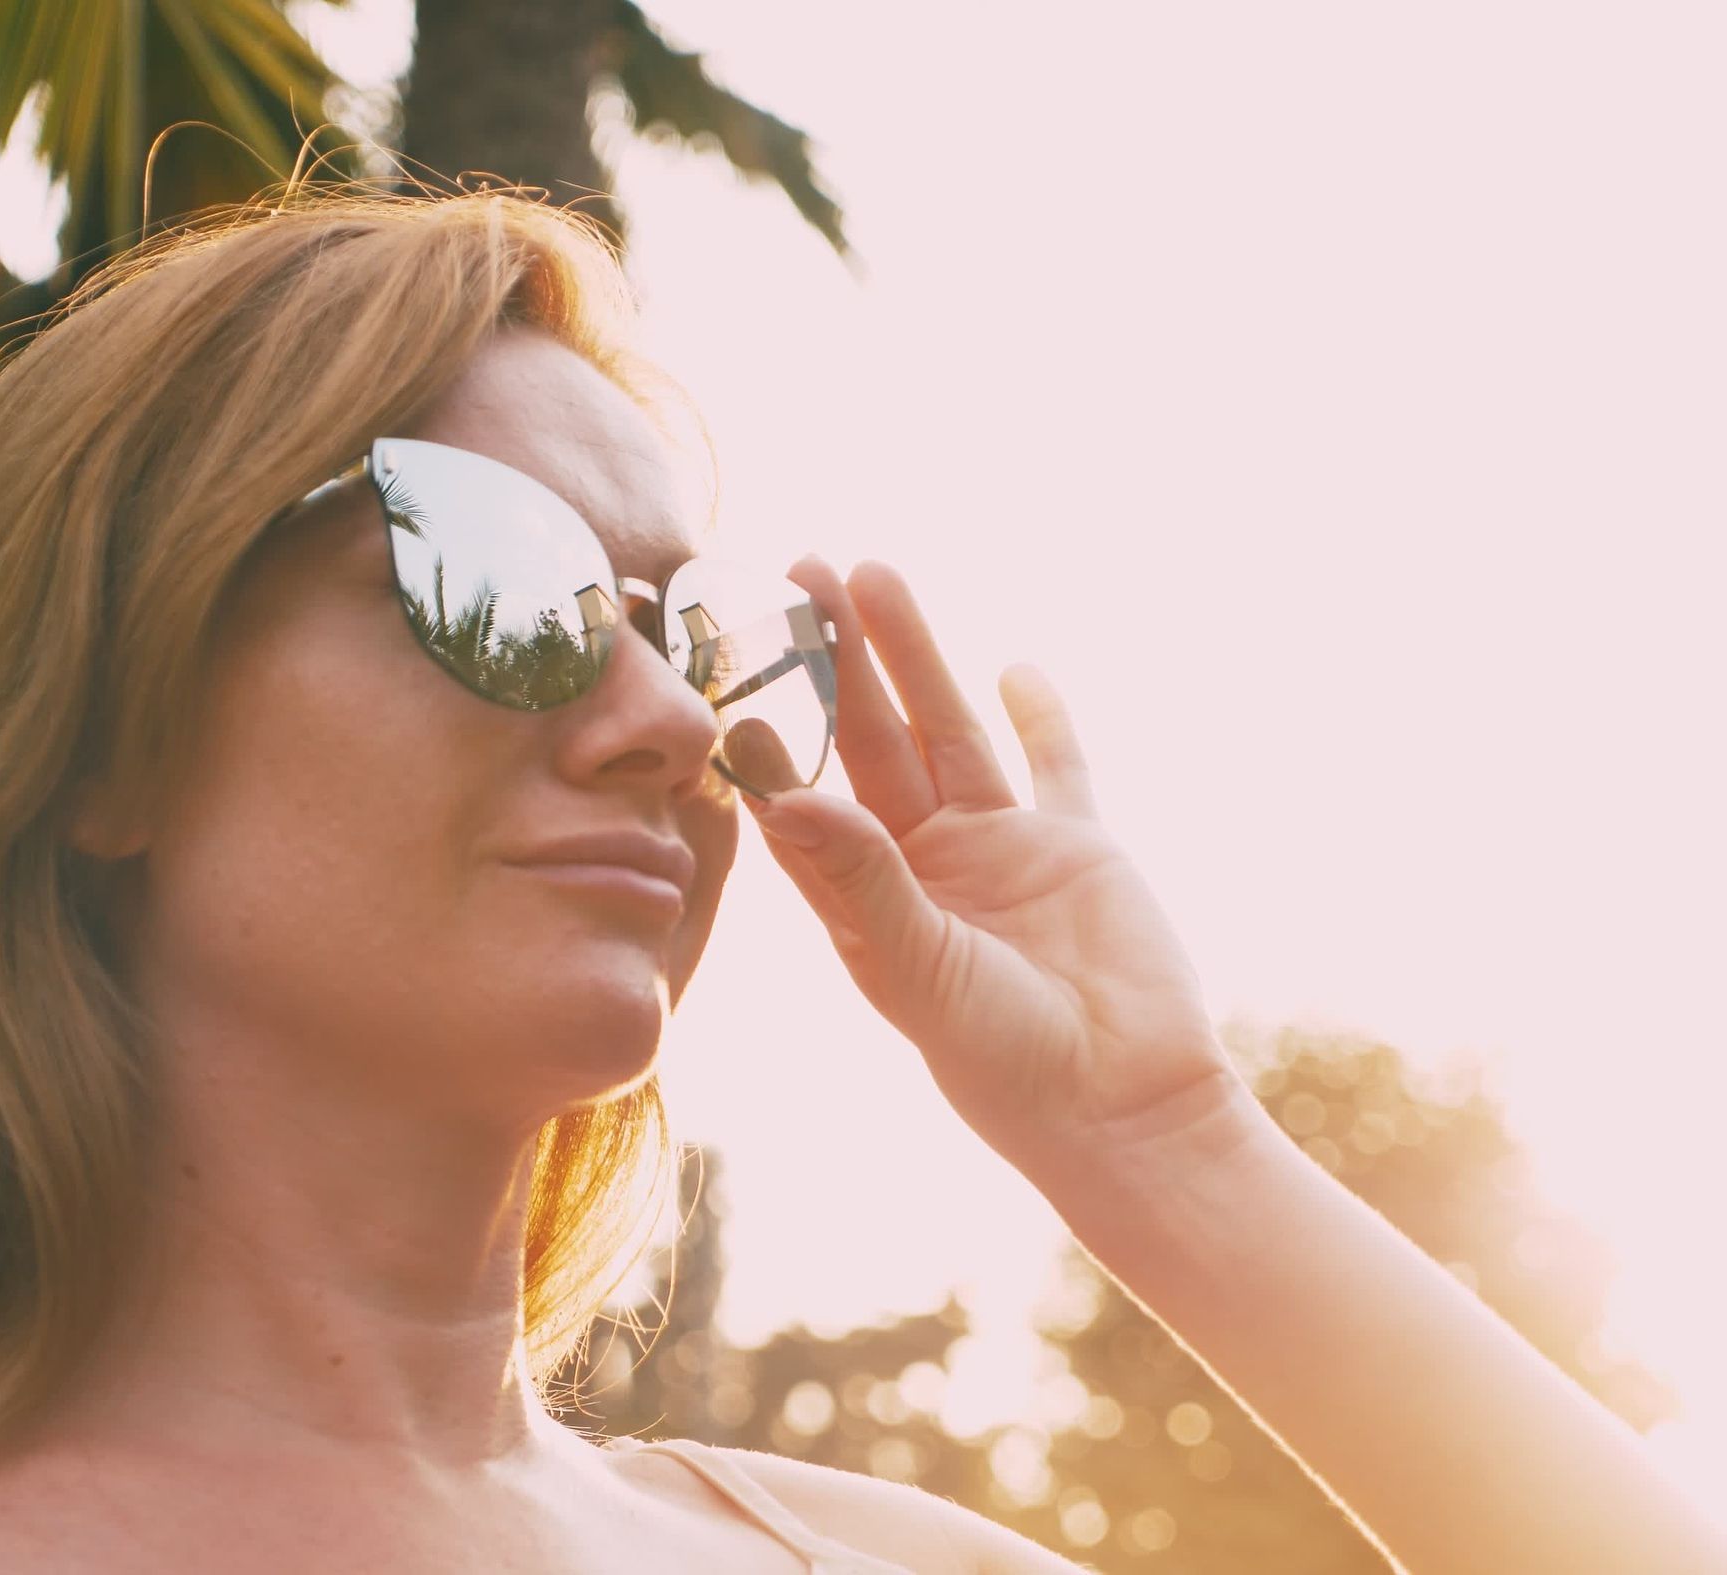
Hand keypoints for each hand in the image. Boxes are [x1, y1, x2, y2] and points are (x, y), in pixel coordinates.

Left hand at [748, 557, 1249, 1182]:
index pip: (795, 797)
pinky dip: (1039, 714)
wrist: (1125, 1106)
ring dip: (912, 654)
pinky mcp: (1075, 846)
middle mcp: (918, 866)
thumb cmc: (1004, 1063)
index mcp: (859, 904)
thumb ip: (861, 879)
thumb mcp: (918, 969)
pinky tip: (1011, 663)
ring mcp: (997, 850)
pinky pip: (1054, 764)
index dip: (761, 731)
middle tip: (792, 572)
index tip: (719, 660)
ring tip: (872, 572)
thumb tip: (784, 795)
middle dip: (831, 658)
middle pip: (864, 740)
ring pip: (945, 729)